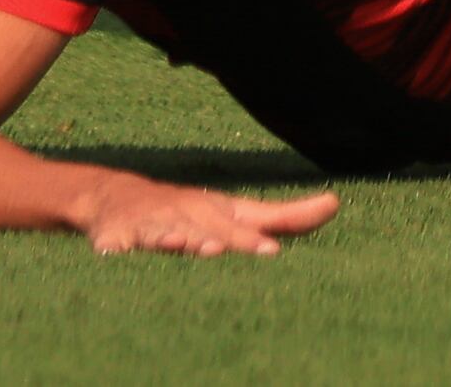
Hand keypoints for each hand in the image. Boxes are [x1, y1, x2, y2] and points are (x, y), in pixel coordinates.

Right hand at [74, 177, 341, 257]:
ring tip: (187, 246)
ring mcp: (151, 225)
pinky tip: (114, 251)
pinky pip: (114, 244)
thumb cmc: (190, 212)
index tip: (271, 252)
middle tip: (231, 251)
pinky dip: (115, 247)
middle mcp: (186, 214)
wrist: (117, 198)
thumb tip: (335, 204)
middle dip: (222, 241)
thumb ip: (285, 216)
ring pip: (163, 233)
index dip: (252, 238)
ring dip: (174, 240)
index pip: (241, 225)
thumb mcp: (236, 212)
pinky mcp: (115, 237)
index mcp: (216, 212)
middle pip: (205, 230)